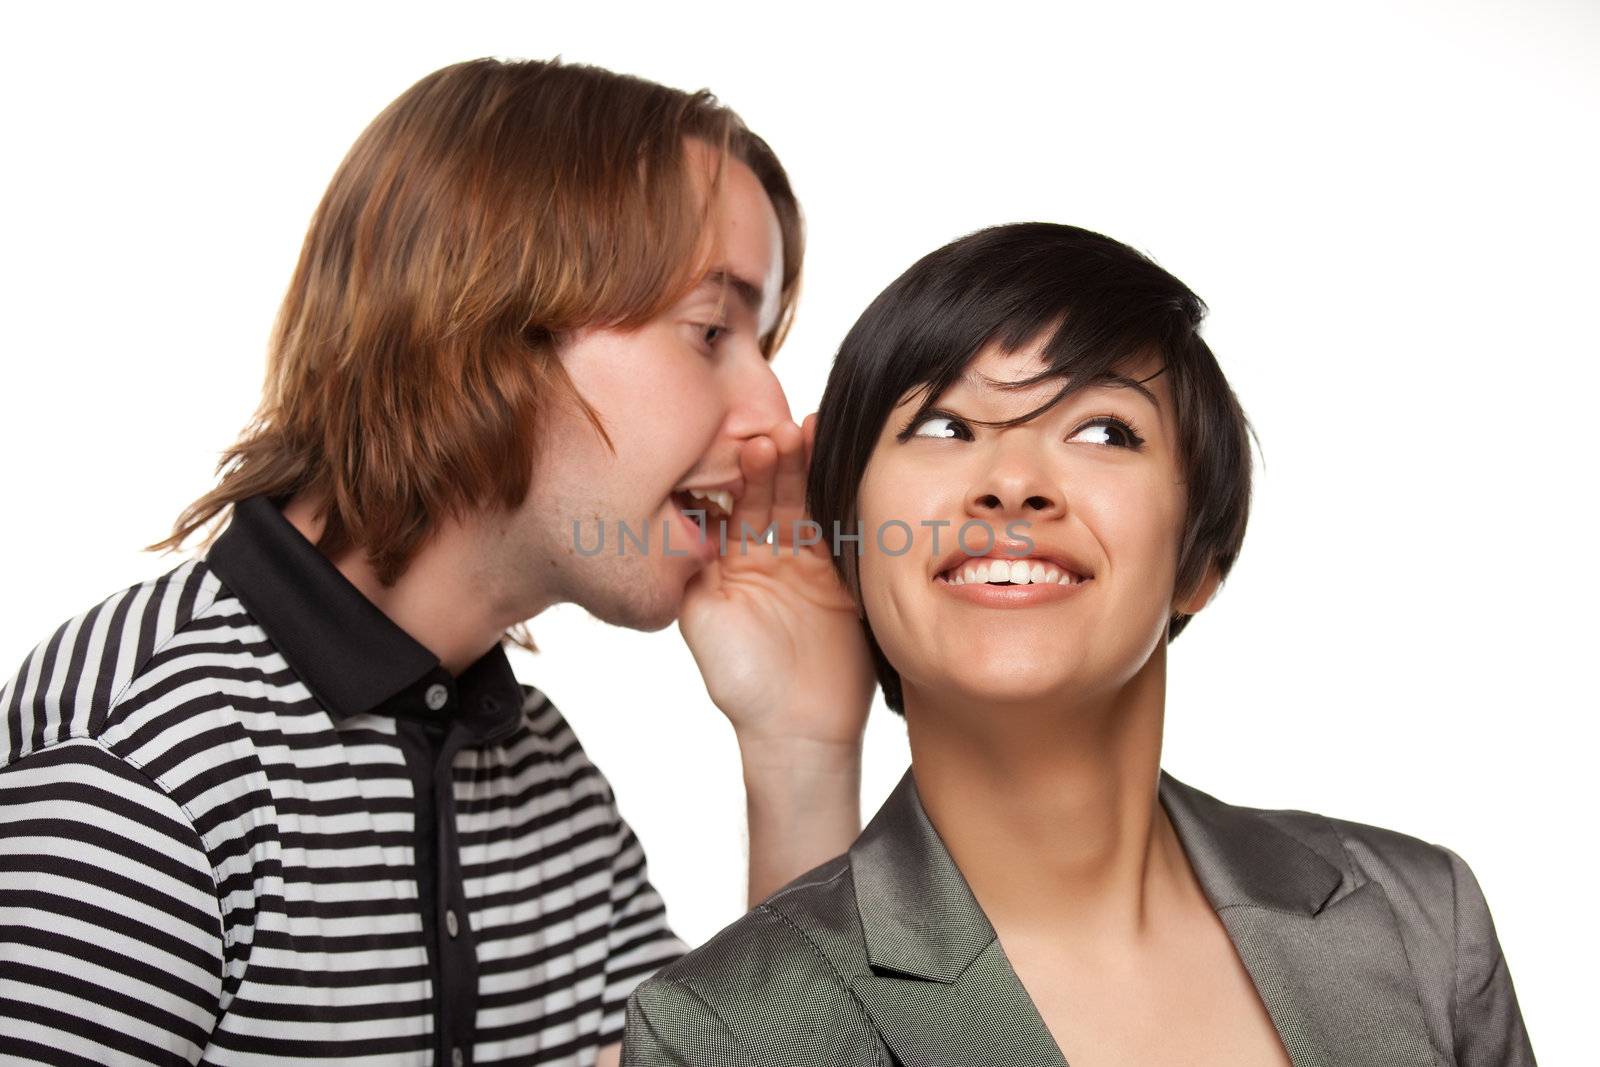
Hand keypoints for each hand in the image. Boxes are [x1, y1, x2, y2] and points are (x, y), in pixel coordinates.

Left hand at [677, 413, 874, 751]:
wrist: (797, 729)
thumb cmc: (742, 682)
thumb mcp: (701, 615)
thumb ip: (695, 563)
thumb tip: (685, 510)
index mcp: (727, 558)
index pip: (731, 502)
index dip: (735, 473)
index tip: (738, 445)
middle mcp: (766, 553)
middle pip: (769, 494)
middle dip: (773, 462)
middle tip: (774, 434)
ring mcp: (806, 561)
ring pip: (805, 504)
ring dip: (804, 470)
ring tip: (803, 435)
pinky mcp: (842, 575)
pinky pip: (841, 530)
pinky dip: (840, 500)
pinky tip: (840, 467)